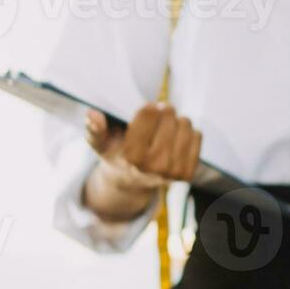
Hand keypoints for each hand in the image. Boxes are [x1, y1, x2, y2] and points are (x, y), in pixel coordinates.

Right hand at [86, 104, 202, 193]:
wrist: (132, 181)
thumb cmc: (116, 153)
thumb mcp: (100, 142)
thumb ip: (94, 129)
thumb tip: (93, 115)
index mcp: (132, 156)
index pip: (149, 113)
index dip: (148, 108)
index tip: (145, 110)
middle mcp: (155, 167)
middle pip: (169, 116)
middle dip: (163, 111)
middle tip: (156, 118)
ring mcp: (173, 172)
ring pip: (185, 124)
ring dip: (176, 121)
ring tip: (165, 128)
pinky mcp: (187, 174)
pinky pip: (197, 136)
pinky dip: (187, 132)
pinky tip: (175, 138)